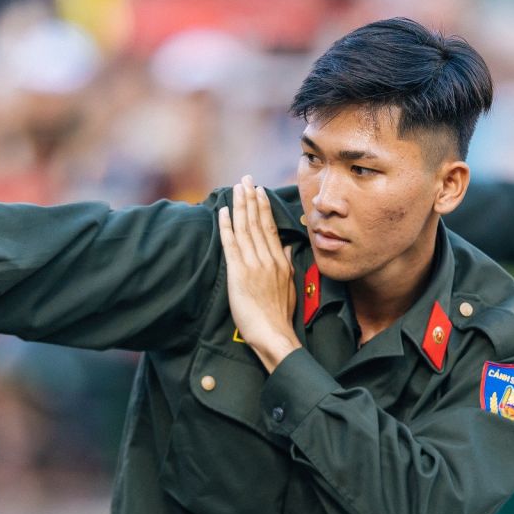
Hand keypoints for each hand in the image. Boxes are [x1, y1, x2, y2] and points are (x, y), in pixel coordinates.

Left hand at [217, 176, 300, 370]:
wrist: (273, 333)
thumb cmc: (280, 314)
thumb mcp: (289, 286)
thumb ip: (288, 264)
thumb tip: (289, 248)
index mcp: (280, 261)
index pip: (270, 228)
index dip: (263, 207)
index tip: (259, 190)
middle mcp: (267, 258)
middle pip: (257, 222)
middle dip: (251, 198)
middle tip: (246, 179)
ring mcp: (253, 265)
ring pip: (245, 229)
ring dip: (240, 206)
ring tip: (236, 188)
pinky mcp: (239, 273)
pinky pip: (231, 244)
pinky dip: (227, 226)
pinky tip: (223, 212)